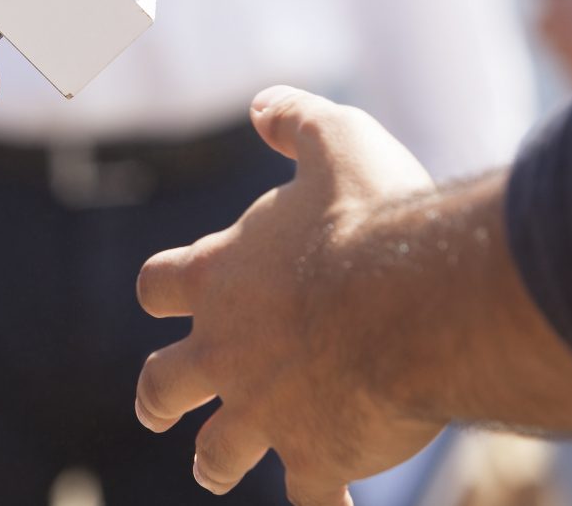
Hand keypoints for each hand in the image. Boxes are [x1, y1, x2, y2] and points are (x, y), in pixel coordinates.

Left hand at [134, 87, 439, 503]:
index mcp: (217, 278)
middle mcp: (223, 349)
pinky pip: (312, 496)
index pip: (158, 287)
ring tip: (215, 468)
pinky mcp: (314, 453)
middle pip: (161, 383)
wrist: (414, 300)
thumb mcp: (333, 139)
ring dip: (216, 460)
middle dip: (158, 397)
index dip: (162, 293)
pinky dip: (323, 502)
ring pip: (216, 453)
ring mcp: (263, 409)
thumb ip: (295, 119)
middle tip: (156, 407)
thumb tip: (263, 106)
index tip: (166, 298)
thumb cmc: (373, 215)